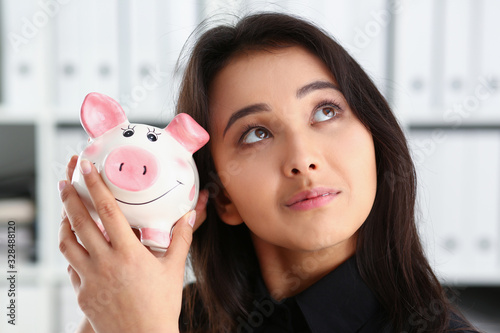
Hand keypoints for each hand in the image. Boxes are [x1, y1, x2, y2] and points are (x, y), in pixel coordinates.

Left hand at [58, 156, 207, 332]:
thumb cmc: (161, 306)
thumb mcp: (174, 269)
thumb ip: (182, 238)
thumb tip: (191, 214)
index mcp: (128, 254)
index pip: (107, 212)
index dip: (95, 186)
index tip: (87, 168)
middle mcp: (105, 263)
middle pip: (79, 222)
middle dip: (70, 196)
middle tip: (66, 179)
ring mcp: (89, 278)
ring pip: (67, 243)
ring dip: (64, 221)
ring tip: (66, 208)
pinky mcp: (81, 293)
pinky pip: (70, 266)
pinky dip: (71, 250)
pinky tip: (76, 244)